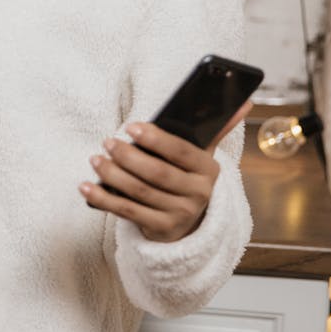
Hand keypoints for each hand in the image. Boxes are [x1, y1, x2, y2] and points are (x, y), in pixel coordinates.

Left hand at [79, 101, 251, 242]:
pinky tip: (85, 187)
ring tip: (95, 160)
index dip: (156, 139)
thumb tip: (245, 102)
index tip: (131, 126)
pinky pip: (127, 213)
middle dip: (129, 156)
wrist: (191, 223)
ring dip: (113, 175)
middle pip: (157, 174)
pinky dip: (104, 199)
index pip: (181, 152)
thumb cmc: (188, 177)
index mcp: (208, 170)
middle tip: (107, 142)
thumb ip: (217, 128)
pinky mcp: (159, 229)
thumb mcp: (203, 155)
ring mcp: (179, 215)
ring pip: (140, 193)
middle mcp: (197, 195)